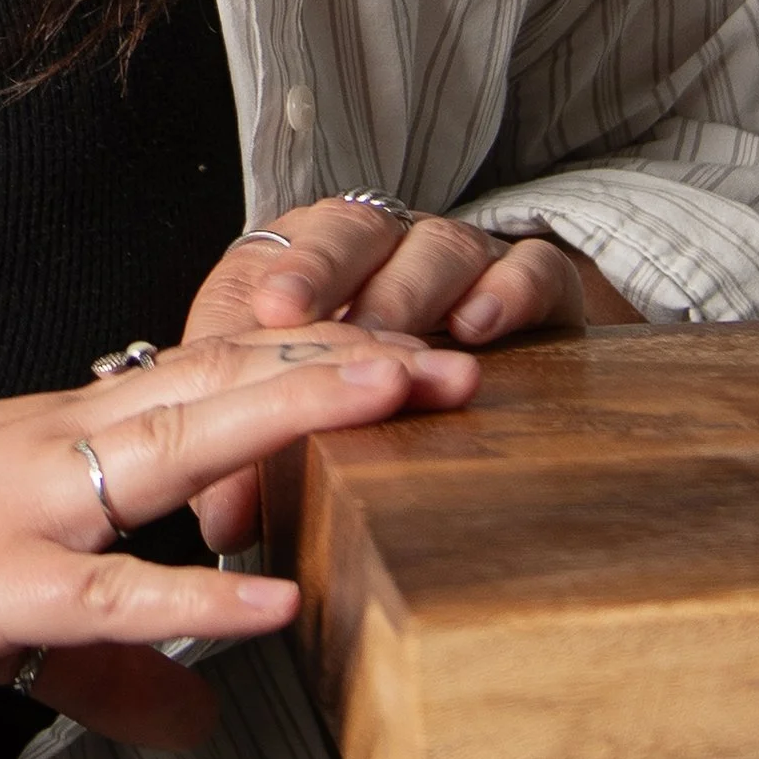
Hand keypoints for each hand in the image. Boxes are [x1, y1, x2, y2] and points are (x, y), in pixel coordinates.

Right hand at [0, 331, 478, 758]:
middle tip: (462, 346)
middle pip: (220, 383)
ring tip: (405, 399)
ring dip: (298, 418)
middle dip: (345, 366)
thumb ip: (100, 667)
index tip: (411, 340)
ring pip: (179, 447)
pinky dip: (191, 597)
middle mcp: (43, 447)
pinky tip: (268, 604)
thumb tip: (201, 715)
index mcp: (45, 439)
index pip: (203, 377)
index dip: (310, 360)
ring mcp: (12, 509)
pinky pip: (102, 595)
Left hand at [174, 199, 640, 550]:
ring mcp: (463, 256)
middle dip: (329, 271)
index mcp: (310, 253)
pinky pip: (532, 269)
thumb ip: (249, 455)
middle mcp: (385, 243)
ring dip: (413, 292)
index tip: (272, 310)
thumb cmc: (353, 377)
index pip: (287, 253)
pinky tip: (483, 326)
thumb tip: (221, 526)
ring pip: (437, 246)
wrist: (475, 340)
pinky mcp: (537, 281)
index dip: (281, 282)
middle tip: (314, 317)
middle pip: (352, 233)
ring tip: (398, 349)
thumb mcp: (293, 399)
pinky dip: (510, 289)